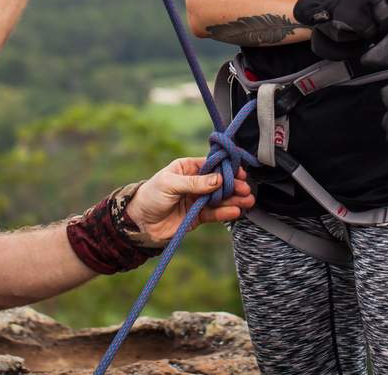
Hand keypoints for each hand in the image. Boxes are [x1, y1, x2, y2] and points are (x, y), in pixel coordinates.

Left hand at [125, 157, 254, 243]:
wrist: (140, 223)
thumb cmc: (151, 196)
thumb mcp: (170, 184)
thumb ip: (195, 182)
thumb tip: (219, 179)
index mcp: (187, 168)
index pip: (211, 165)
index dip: (226, 168)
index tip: (239, 172)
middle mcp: (195, 182)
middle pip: (219, 182)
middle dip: (233, 185)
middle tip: (245, 188)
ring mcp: (198, 199)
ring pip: (220, 198)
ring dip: (234, 199)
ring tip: (248, 201)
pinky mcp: (198, 216)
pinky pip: (215, 213)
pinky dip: (226, 212)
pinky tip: (236, 211)